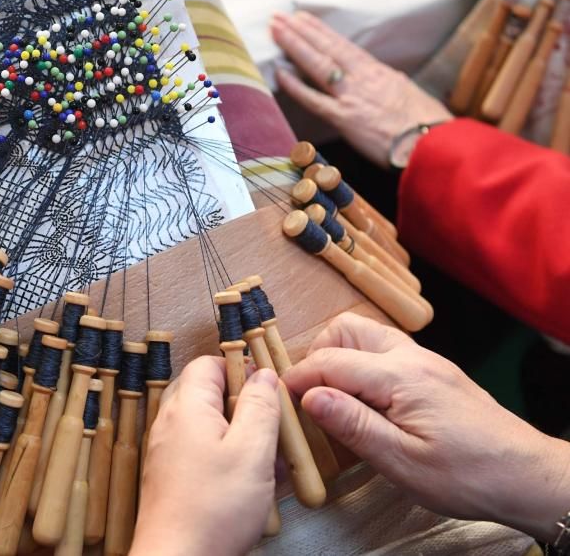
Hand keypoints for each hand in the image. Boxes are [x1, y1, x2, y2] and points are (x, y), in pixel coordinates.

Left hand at [132, 357, 280, 555]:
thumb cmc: (213, 510)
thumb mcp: (252, 451)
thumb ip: (260, 407)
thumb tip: (263, 374)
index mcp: (187, 407)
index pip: (208, 364)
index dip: (240, 369)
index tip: (266, 391)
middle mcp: (170, 423)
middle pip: (209, 394)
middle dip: (244, 408)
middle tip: (270, 430)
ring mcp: (167, 451)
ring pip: (210, 427)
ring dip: (241, 439)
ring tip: (266, 466)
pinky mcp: (171, 477)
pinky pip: (202, 454)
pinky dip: (227, 462)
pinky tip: (249, 487)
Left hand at [270, 11, 453, 167]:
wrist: (433, 141)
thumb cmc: (426, 123)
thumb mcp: (407, 93)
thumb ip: (389, 84)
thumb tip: (384, 80)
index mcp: (377, 71)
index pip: (342, 45)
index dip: (320, 31)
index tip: (303, 18)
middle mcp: (362, 78)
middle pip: (326, 48)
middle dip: (300, 31)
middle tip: (279, 17)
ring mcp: (351, 96)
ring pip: (318, 64)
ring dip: (294, 45)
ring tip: (276, 30)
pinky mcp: (344, 118)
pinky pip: (314, 99)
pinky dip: (295, 86)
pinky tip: (280, 73)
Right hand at [283, 313, 569, 541]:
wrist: (527, 477)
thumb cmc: (467, 475)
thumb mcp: (401, 461)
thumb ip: (352, 424)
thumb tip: (309, 396)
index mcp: (400, 377)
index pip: (330, 361)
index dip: (297, 377)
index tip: (277, 397)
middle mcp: (413, 358)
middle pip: (346, 329)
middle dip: (318, 354)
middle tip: (311, 394)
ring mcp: (427, 362)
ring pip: (367, 335)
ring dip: (341, 356)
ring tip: (335, 396)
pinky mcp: (436, 373)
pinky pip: (387, 351)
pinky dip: (363, 364)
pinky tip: (367, 400)